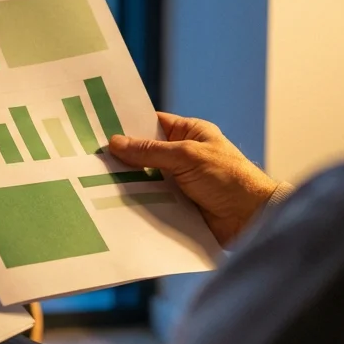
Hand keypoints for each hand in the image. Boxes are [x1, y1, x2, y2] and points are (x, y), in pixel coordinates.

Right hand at [109, 112, 280, 245]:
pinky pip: (152, 200)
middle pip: (146, 153)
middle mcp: (184, 156)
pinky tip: (115, 203)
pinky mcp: (178, 205)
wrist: (252, 219)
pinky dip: (138, 202)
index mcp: (190, 134)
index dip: (130, 125)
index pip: (153, 124)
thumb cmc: (228, 178)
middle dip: (123, 157)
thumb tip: (116, 142)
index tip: (101, 127)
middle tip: (92, 157)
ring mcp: (180, 181)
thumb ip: (151, 151)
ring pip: (147, 178)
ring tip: (96, 181)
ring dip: (129, 182)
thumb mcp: (187, 157)